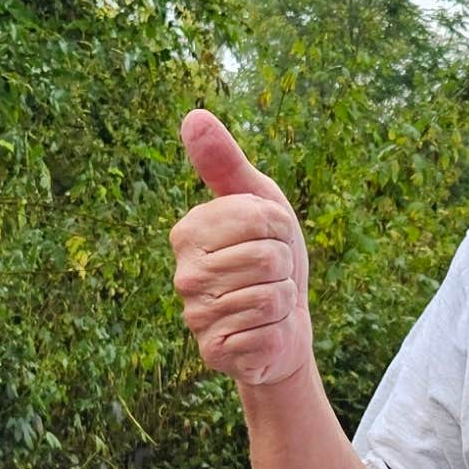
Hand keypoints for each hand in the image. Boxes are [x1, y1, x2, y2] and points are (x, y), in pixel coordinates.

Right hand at [173, 109, 313, 391]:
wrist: (284, 322)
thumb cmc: (271, 255)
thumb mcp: (258, 201)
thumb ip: (226, 162)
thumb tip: (193, 116)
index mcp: (189, 231)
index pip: (258, 217)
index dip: (280, 228)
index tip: (270, 237)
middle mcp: (184, 274)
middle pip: (267, 259)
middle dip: (284, 266)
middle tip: (271, 274)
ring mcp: (196, 316)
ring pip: (270, 297)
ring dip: (283, 300)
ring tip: (268, 301)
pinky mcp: (214, 352)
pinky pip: (265, 333)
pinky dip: (277, 332)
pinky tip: (263, 332)